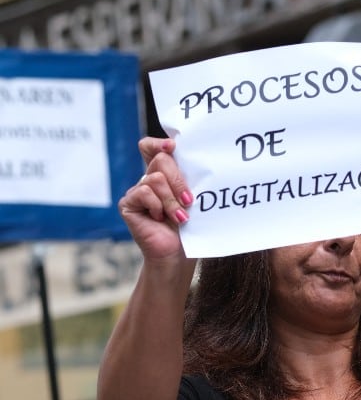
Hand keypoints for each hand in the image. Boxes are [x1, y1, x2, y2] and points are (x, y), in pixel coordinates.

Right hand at [118, 138, 193, 261]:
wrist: (178, 256)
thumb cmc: (189, 230)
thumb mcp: (192, 200)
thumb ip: (188, 180)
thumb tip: (192, 162)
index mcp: (165, 176)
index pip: (153, 148)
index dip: (159, 143)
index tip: (172, 146)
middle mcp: (149, 180)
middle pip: (161, 160)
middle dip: (179, 180)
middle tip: (189, 200)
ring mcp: (137, 192)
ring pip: (155, 178)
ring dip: (171, 199)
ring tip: (179, 217)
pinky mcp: (128, 204)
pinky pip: (144, 192)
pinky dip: (158, 205)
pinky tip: (160, 219)